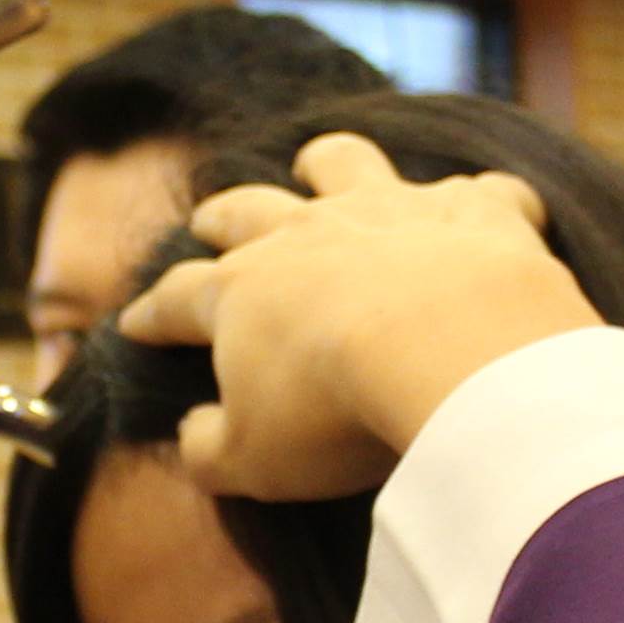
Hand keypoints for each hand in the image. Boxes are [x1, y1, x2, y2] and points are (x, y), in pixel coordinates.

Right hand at [114, 132, 601, 497]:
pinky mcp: (474, 213)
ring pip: (343, 162)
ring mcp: (392, 211)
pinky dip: (481, 203)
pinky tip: (487, 212)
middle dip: (222, 216)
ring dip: (328, 164)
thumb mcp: (253, 461)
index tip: (136, 325)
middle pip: (247, 209)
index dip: (152, 315)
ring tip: (321, 165)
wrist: (452, 353)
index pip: (177, 299)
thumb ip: (208, 449)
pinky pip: (480, 191)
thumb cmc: (337, 413)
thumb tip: (194, 435)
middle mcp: (306, 234)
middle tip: (211, 220)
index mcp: (240, 293)